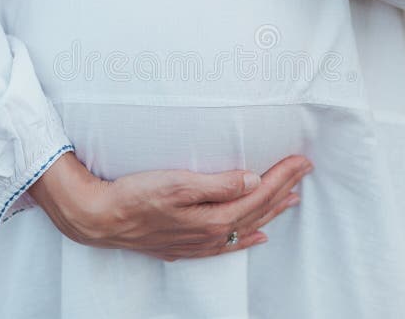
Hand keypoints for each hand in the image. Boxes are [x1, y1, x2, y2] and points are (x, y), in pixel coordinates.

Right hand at [29, 151, 312, 261]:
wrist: (100, 218)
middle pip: (257, 210)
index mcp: (213, 217)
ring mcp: (198, 242)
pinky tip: (257, 235)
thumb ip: (218, 185)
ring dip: (271, 211)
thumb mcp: (177, 184)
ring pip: (246, 226)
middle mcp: (211, 234)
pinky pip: (227, 244)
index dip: (282, 176)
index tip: (301, 160)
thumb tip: (253, 181)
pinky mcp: (185, 245)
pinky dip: (246, 237)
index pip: (259, 194)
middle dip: (284, 189)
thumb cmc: (135, 196)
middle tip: (305, 170)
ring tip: (292, 199)